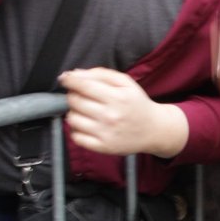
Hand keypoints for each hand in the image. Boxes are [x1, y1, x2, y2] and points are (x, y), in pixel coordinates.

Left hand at [59, 68, 188, 156]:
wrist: (154, 130)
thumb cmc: (137, 104)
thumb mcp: (126, 83)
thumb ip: (101, 74)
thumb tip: (75, 73)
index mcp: (117, 97)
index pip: (83, 86)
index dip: (69, 80)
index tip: (65, 78)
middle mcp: (111, 116)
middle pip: (75, 101)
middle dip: (73, 95)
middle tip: (81, 96)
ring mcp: (106, 133)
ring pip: (72, 119)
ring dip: (74, 112)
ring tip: (84, 111)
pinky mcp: (103, 147)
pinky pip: (76, 137)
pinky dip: (76, 130)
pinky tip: (85, 125)